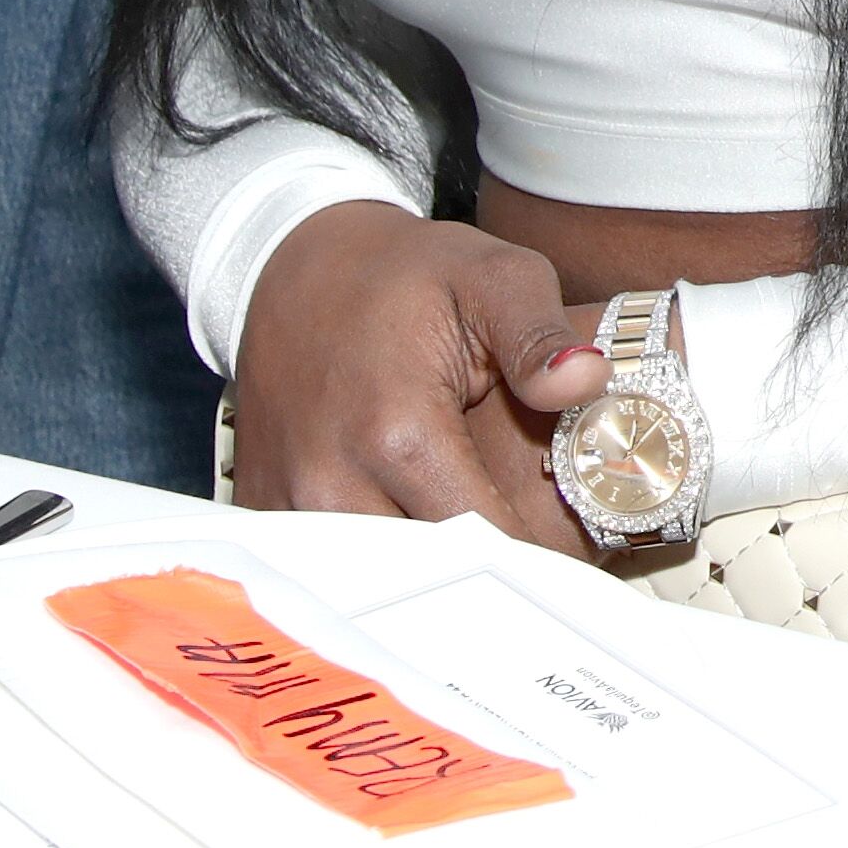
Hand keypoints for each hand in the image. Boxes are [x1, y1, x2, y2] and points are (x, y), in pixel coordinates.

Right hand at [230, 202, 609, 556]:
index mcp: (398, 432)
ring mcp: (287, 497)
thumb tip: (586, 380)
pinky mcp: (261, 505)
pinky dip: (367, 565)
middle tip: (529, 569)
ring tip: (471, 558)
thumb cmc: (407, 274)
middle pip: (426, 578)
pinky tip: (409, 538)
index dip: (535, 559)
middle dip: (480, 580)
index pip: (484, 544)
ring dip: (422, 579)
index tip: (571, 557)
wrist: (296, 262)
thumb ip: (539, 336)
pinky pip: (323, 567)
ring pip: (371, 584)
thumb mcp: (491, 277)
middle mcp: (331, 479)